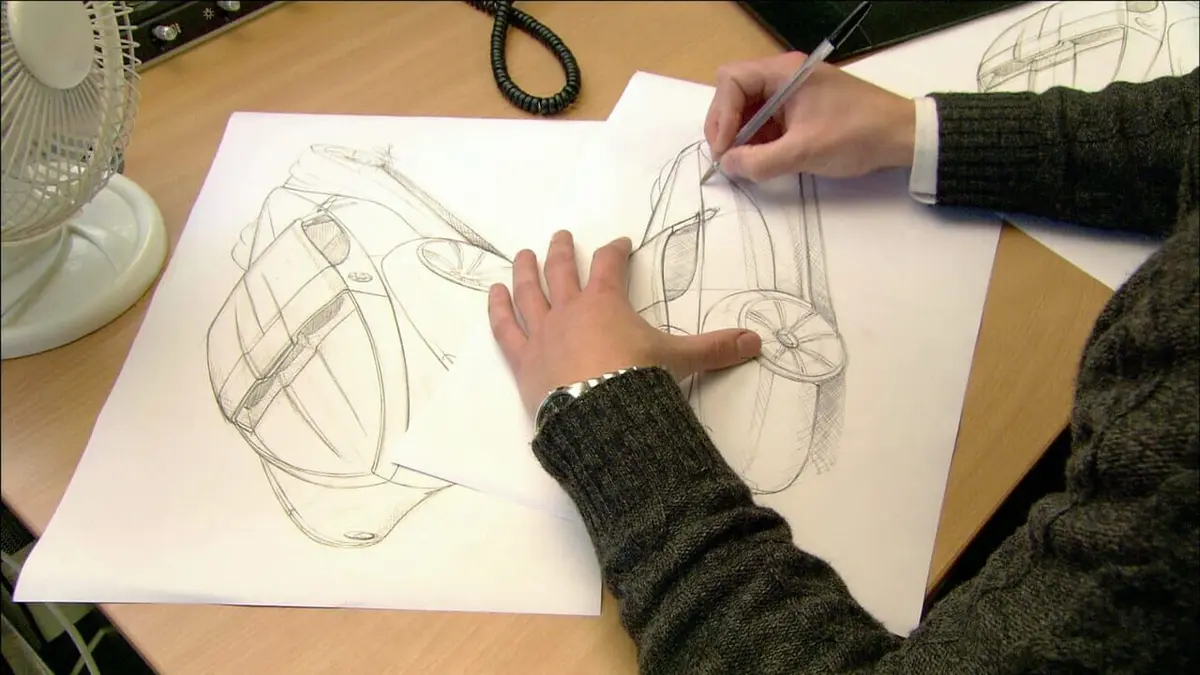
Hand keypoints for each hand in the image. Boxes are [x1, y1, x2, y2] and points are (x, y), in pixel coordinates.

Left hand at [488, 231, 762, 416]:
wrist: (601, 418)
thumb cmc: (638, 382)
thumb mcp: (679, 361)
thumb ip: (714, 349)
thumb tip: (757, 341)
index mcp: (606, 303)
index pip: (610, 265)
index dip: (615, 251)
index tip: (620, 244)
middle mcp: (569, 310)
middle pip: (562, 270)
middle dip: (562, 251)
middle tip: (560, 237)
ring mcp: (542, 333)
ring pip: (528, 292)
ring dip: (525, 270)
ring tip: (522, 255)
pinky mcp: (523, 360)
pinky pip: (505, 328)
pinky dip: (498, 309)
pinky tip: (493, 294)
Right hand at [704, 52, 916, 181]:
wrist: (901, 136)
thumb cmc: (856, 135)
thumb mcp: (804, 152)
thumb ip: (760, 161)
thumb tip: (727, 166)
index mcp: (784, 72)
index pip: (731, 81)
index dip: (721, 115)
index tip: (725, 148)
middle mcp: (784, 76)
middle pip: (734, 92)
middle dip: (726, 125)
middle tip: (727, 157)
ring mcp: (791, 92)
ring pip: (748, 108)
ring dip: (741, 135)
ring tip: (742, 163)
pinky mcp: (799, 109)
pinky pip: (766, 120)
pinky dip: (757, 140)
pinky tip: (759, 160)